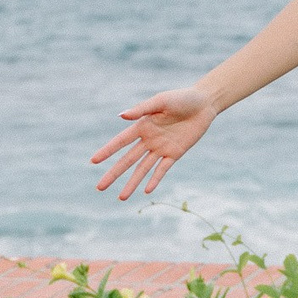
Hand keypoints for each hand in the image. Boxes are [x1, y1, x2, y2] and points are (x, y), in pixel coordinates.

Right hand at [90, 87, 216, 199]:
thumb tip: (121, 116)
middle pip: (127, 160)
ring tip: (121, 198)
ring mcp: (161, 148)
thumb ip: (142, 109)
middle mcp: (149, 139)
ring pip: (143, 169)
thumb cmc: (181, 98)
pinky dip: (155, 180)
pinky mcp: (175, 153)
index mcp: (142, 126)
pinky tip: (146, 191)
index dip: (107, 151)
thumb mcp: (161, 101)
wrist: (204, 104)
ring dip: (132, 183)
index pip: (120, 142)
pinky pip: (162, 169)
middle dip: (114, 174)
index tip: (93, 161)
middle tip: (100, 187)